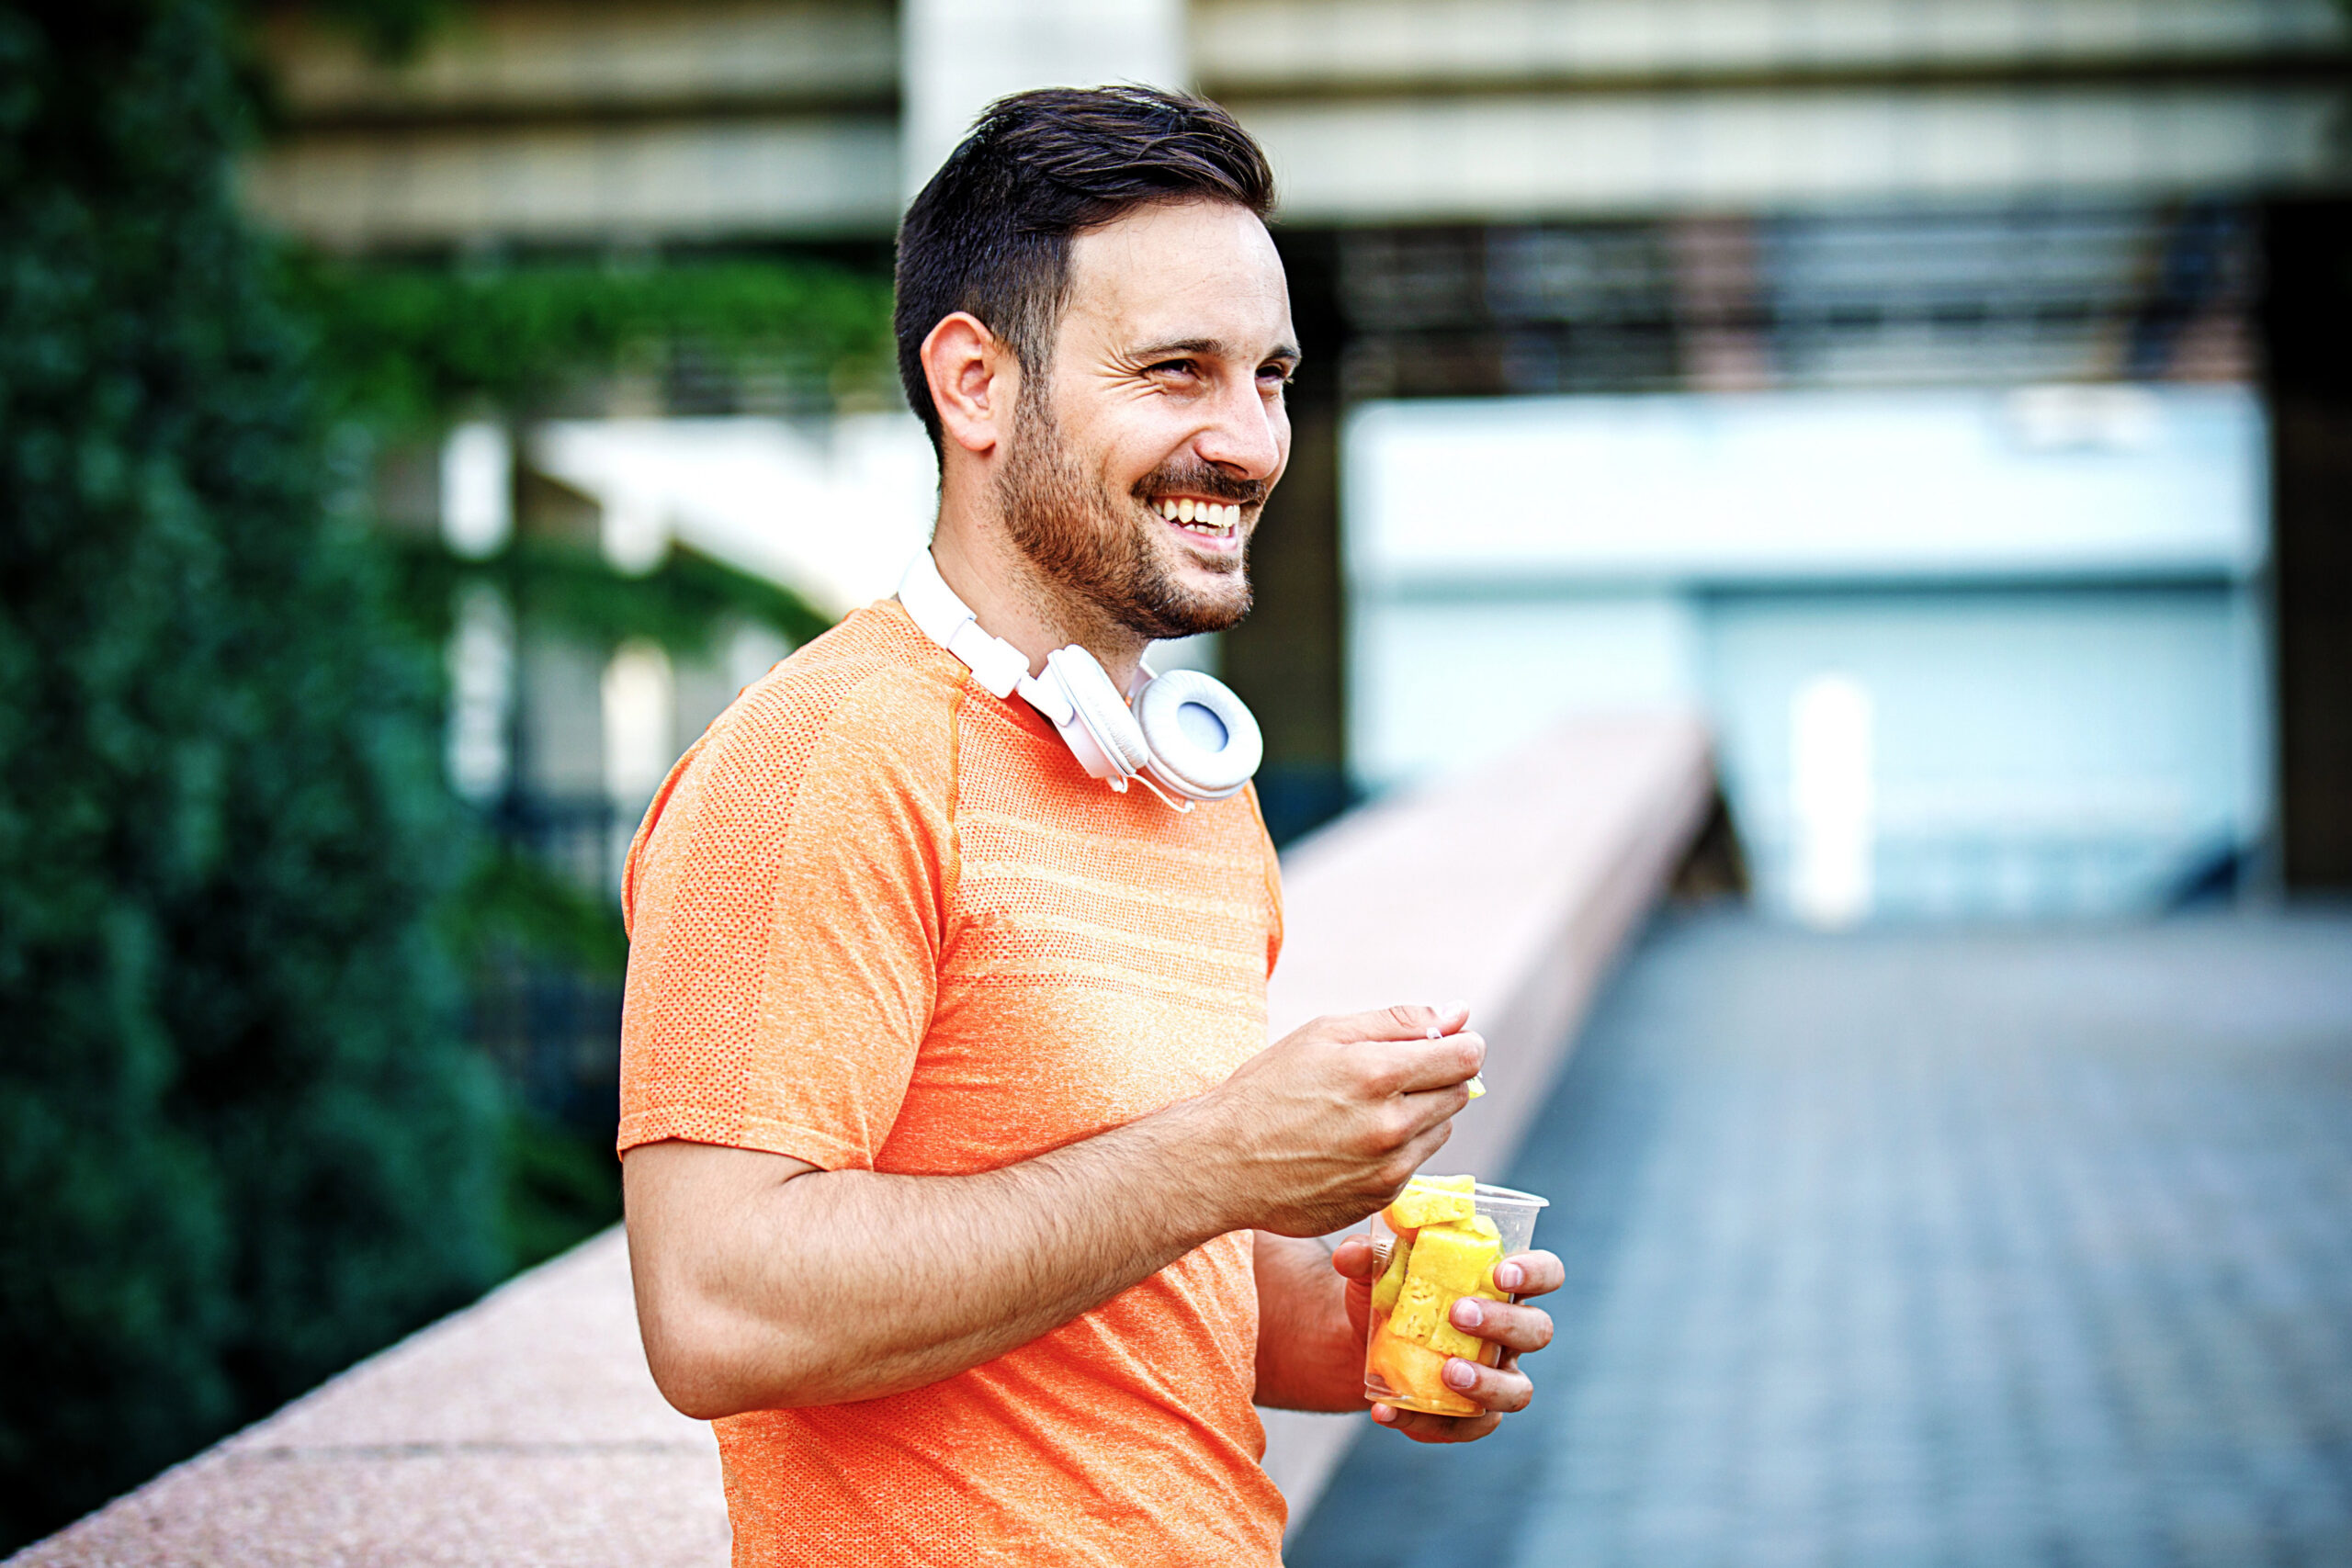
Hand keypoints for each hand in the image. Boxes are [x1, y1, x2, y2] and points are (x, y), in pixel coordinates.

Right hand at [1187, 1005, 1485, 1236]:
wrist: (1222, 1162)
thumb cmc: (1267, 1089)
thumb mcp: (1324, 1034)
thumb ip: (1400, 1022)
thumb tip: (1458, 1014)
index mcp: (1377, 1074)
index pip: (1466, 1058)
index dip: (1461, 1044)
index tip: (1445, 1044)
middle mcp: (1391, 1126)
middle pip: (1459, 1093)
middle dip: (1438, 1077)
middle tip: (1393, 1074)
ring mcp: (1388, 1169)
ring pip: (1441, 1129)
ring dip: (1421, 1113)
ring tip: (1367, 1109)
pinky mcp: (1381, 1198)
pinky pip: (1414, 1163)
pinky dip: (1398, 1148)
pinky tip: (1354, 1141)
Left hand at [1332, 1236, 1563, 1443]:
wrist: (1362, 1341)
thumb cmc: (1390, 1291)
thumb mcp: (1377, 1268)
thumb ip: (1369, 1255)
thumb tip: (1350, 1253)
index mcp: (1500, 1285)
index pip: (1545, 1272)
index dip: (1535, 1272)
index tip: (1500, 1273)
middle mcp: (1509, 1335)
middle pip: (1536, 1331)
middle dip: (1503, 1323)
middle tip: (1460, 1315)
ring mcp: (1495, 1378)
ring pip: (1517, 1391)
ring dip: (1486, 1383)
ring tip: (1447, 1373)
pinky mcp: (1469, 1418)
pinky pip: (1463, 1428)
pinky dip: (1424, 1422)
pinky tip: (1388, 1410)